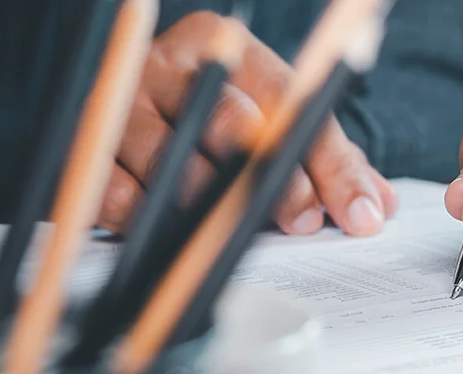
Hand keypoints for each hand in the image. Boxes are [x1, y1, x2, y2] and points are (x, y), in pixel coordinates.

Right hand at [99, 11, 396, 235]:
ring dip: (208, 208)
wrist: (122, 105)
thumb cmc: (210, 120)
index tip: (358, 213)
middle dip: (272, 184)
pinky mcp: (83, 142)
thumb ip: (326, 158)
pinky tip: (170, 238)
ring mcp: (122, 99)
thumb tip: (379, 204)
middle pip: (230, 123)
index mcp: (225, 47)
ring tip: (229, 237)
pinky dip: (147, 220)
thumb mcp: (270, 122)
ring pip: (171, 160)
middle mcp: (172, 64)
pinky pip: (117, 191)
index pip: (290, 101)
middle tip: (300, 225)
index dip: (328, 163)